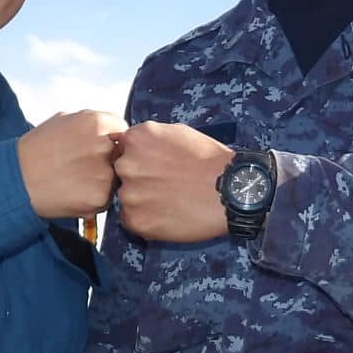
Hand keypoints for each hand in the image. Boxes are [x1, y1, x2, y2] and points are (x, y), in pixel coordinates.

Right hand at [17, 110, 126, 218]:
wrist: (18, 180)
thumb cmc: (37, 149)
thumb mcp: (62, 120)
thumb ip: (90, 122)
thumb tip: (110, 128)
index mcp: (97, 122)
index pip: (122, 129)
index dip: (111, 140)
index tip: (98, 149)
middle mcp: (105, 145)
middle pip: (121, 154)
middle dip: (109, 160)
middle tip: (85, 167)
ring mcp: (105, 173)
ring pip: (116, 178)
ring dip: (103, 181)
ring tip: (77, 181)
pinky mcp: (100, 197)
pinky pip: (107, 198)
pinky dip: (95, 198)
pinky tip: (75, 194)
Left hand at [113, 121, 232, 242]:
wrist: (230, 191)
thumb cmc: (209, 160)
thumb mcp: (177, 132)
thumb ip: (150, 139)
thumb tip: (133, 144)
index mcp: (135, 139)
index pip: (123, 149)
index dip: (140, 160)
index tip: (157, 166)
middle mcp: (127, 164)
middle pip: (122, 173)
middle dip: (139, 179)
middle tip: (165, 185)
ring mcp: (129, 194)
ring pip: (126, 198)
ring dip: (142, 201)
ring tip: (170, 201)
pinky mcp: (136, 220)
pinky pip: (131, 220)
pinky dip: (146, 220)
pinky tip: (168, 215)